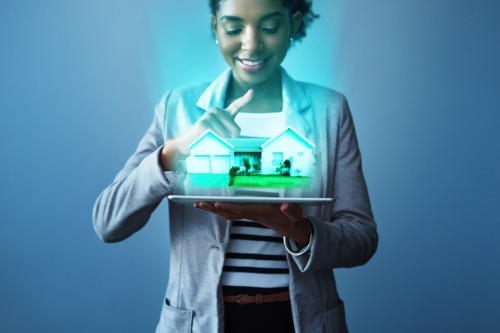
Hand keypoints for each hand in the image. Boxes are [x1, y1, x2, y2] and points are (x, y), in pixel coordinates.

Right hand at [160, 89, 253, 169]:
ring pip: (225, 136)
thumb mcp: (221, 136)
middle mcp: (217, 111)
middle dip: (230, 140)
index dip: (245, 99)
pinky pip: (216, 137)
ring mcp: (209, 115)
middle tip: (217, 140)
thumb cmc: (208, 139)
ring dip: (219, 143)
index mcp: (224, 113)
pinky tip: (205, 140)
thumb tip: (229, 139)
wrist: (188, 143)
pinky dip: (212, 143)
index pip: (237, 105)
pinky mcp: (202, 123)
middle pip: (235, 131)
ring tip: (209, 140)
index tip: (252, 92)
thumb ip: (229, 136)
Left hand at [194, 202, 310, 244]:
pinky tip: (211, 205)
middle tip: (198, 203)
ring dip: (213, 209)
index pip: (242, 209)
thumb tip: (285, 206)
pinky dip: (220, 208)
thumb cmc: (293, 219)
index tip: (216, 203)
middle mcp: (252, 214)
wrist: (292, 229)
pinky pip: (231, 212)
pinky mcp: (249, 213)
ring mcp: (249, 215)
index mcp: (261, 212)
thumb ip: (291, 211)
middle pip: (229, 212)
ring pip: (228, 213)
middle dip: (213, 208)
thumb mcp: (296, 214)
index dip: (229, 206)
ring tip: (198, 204)